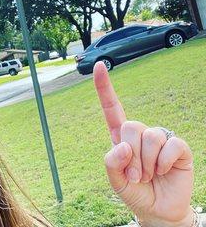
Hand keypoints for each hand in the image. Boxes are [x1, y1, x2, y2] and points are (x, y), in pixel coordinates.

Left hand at [94, 61, 193, 226]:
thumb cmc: (135, 191)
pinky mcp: (178, 147)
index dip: (104, 86)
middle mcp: (140, 133)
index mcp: (120, 137)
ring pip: (149, 136)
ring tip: (148, 175)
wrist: (158, 211)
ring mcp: (160, 138)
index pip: (111, 107)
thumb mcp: (115, 180)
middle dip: (131, 156)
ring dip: (146, 163)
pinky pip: (170, 144)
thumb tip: (122, 146)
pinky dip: (164, 162)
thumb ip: (111, 163)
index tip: (98, 65)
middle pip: (130, 126)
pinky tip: (164, 171)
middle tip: (135, 175)